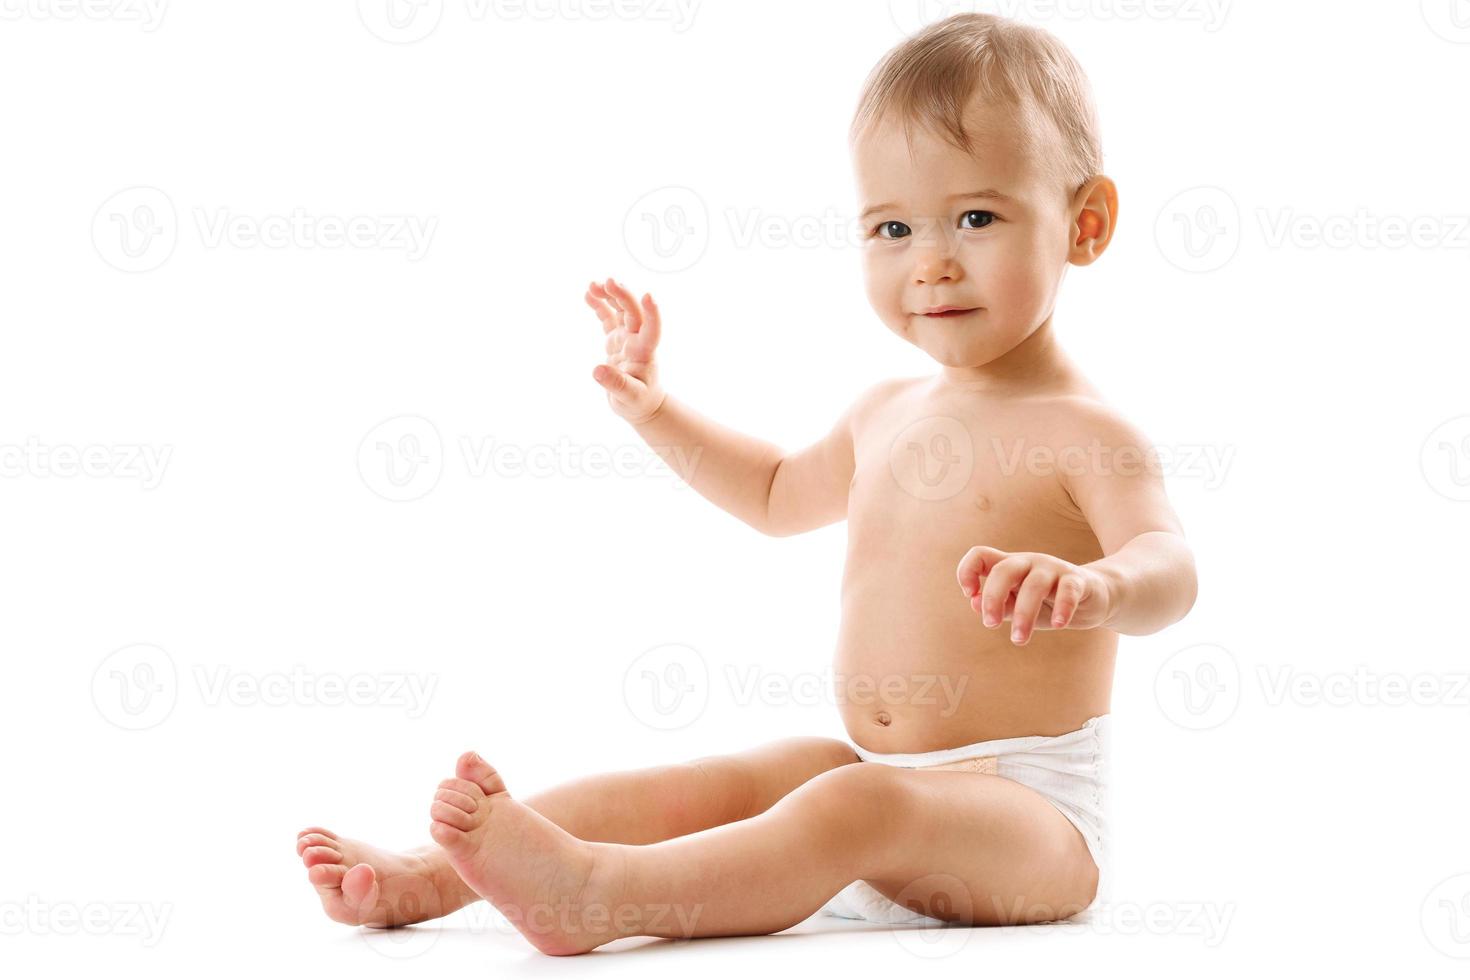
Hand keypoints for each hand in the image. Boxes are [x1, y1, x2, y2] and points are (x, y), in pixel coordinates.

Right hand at [585, 277, 667, 423]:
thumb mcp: (629, 398)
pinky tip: (589, 295)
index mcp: (644, 352)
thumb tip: (598, 371)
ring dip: (609, 296)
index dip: (652, 312)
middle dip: (622, 295)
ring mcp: (626, 337)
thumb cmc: (638, 402)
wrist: (640, 404)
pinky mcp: (616, 339)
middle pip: (633, 312)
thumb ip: (616, 385)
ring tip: (592, 285)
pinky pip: (608, 318)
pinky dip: (600, 306)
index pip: (652, 328)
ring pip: (620, 310)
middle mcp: (637, 340)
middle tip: (607, 282)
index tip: (648, 296)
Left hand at [955, 546, 1113, 645]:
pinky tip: (1058, 625)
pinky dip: (1062, 608)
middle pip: (1004, 569)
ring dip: (1023, 614)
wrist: (1095, 597)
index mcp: (1010, 566)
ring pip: (1034, 585)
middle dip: (993, 598)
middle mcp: (1029, 562)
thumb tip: (975, 604)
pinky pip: (1068, 590)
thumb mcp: (1020, 607)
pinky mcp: (1078, 580)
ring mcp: (1054, 569)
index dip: (967, 571)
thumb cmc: (1048, 603)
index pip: (980, 555)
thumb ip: (1000, 605)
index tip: (970, 595)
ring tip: (1019, 640)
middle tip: (990, 624)